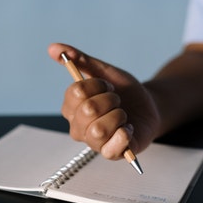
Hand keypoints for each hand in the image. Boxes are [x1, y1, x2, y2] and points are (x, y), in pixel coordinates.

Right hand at [48, 43, 159, 159]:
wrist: (149, 105)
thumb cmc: (123, 91)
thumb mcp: (103, 71)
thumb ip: (80, 60)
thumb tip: (53, 48)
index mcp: (72, 108)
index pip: (75, 92)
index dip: (97, 85)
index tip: (108, 85)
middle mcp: (78, 128)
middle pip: (87, 110)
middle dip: (110, 99)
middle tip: (118, 100)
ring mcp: (94, 143)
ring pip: (98, 131)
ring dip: (118, 116)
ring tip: (123, 114)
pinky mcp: (112, 154)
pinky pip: (111, 150)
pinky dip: (123, 135)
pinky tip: (128, 128)